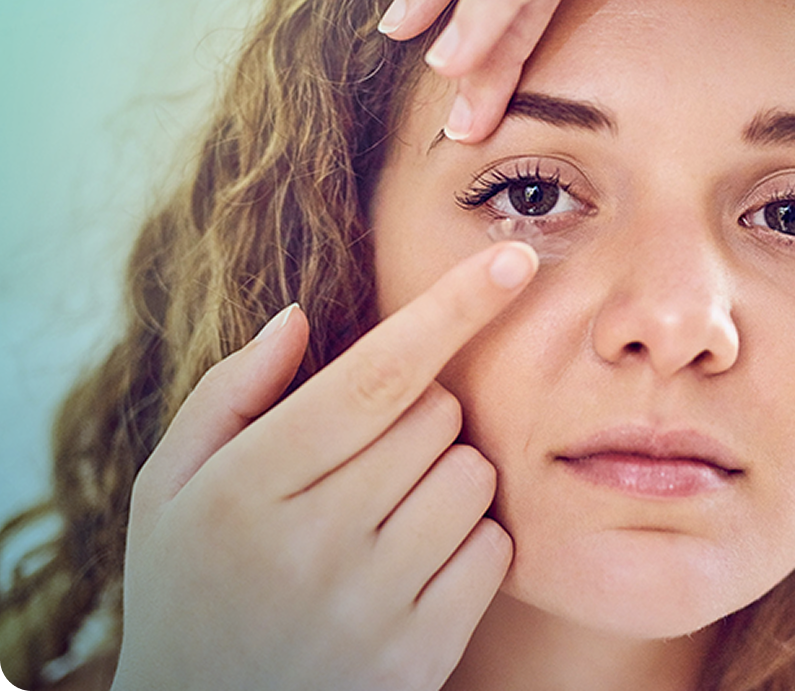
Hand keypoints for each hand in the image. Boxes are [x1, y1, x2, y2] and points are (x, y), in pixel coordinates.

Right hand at [110, 243, 537, 690]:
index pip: (377, 374)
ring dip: (445, 473)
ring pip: (472, 475)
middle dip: (419, 412)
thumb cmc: (190, 590)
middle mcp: (314, 543)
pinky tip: (414, 562)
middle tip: (369, 455)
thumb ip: (227, 396)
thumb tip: (296, 318)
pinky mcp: (421, 656)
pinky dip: (469, 539)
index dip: (453, 306)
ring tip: (387, 512)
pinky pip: (493, 548)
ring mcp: (373, 605)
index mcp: (245, 488)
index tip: (513, 258)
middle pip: (436, 414)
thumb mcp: (167, 491)